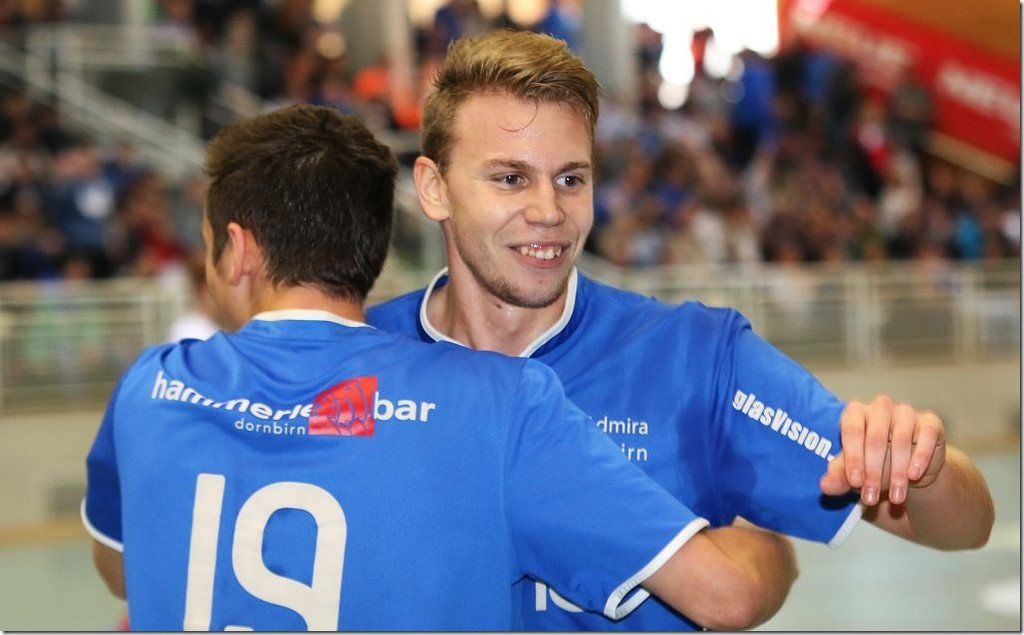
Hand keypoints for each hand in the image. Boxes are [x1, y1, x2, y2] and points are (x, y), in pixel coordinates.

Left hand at [819, 395, 945, 505]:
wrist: (909, 472)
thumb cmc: (874, 466)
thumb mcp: (855, 473)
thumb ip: (840, 477)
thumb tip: (825, 485)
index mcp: (856, 412)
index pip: (852, 430)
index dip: (853, 457)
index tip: (855, 483)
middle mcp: (880, 407)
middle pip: (875, 437)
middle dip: (873, 472)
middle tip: (870, 498)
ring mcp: (906, 412)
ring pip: (901, 439)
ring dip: (897, 472)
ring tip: (894, 497)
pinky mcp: (930, 422)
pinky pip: (926, 435)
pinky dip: (920, 457)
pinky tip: (914, 476)